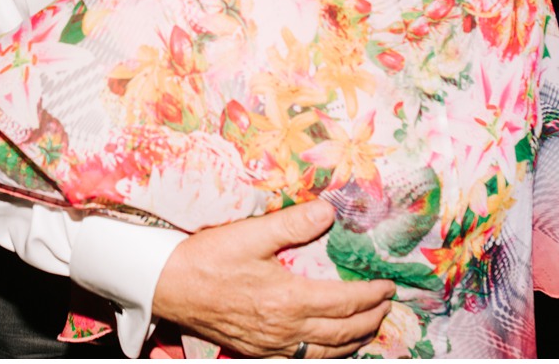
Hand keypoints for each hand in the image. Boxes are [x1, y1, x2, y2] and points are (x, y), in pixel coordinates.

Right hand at [153, 197, 393, 357]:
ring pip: (324, 351)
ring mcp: (271, 345)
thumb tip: (328, 210)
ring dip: (352, 340)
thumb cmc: (208, 258)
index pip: (343, 303)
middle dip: (369, 320)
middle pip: (341, 332)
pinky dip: (324, 353)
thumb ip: (292, 223)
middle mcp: (285, 329)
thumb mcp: (250, 233)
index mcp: (288, 300)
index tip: (388, 286)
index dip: (370, 296)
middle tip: (385, 306)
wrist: (170, 287)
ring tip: (368, 327)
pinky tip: (327, 344)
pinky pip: (301, 358)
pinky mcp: (257, 350)